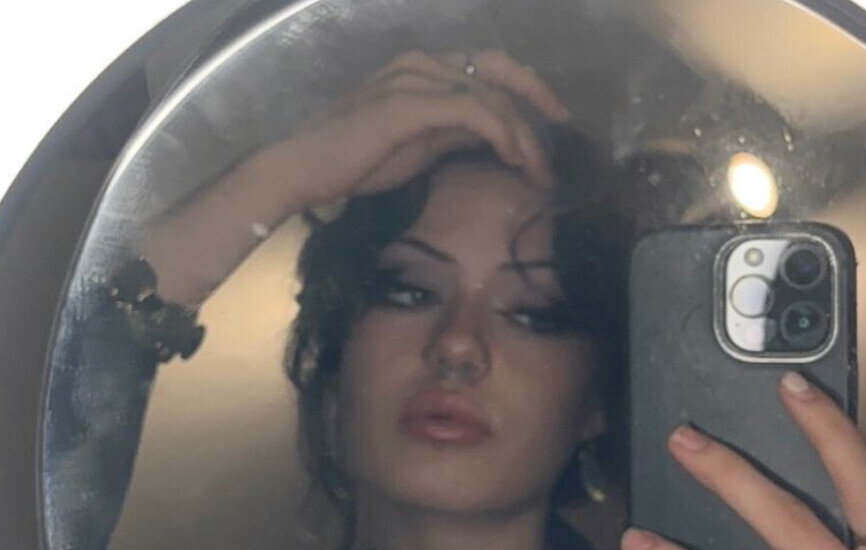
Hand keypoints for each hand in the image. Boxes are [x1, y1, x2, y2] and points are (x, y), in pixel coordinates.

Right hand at [278, 48, 569, 204]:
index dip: (528, 88)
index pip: (489, 67)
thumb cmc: (355, 161)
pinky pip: (472, 111)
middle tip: (559, 137)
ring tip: (537, 169)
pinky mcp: (410, 103)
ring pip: (490, 96)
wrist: (306, 168)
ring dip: (522, 134)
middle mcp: (423, 63)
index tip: (553, 119)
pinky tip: (513, 158)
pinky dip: (500, 133)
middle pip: (499, 70)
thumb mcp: (418, 144)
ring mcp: (416, 79)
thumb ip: (452, 131)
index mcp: (425, 69)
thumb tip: (491, 134)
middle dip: (536, 101)